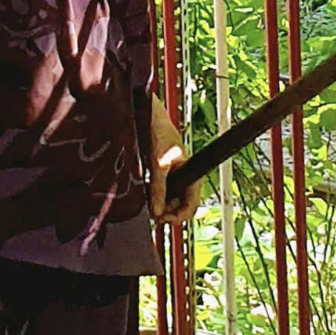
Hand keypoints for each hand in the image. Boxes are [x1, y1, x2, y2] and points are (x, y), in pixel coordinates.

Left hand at [149, 95, 199, 224]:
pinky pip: (159, 190)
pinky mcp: (160, 171)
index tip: (164, 220)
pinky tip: (144, 197)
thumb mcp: (157, 164)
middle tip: (152, 215)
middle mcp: (184, 175)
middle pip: (179, 204)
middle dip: (167, 212)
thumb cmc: (158, 131)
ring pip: (168, 199)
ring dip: (159, 205)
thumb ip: (157, 189)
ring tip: (147, 207)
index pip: (192, 204)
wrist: (147, 114)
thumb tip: (156, 212)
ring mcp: (172, 174)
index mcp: (191, 173)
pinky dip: (152, 196)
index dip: (179, 216)